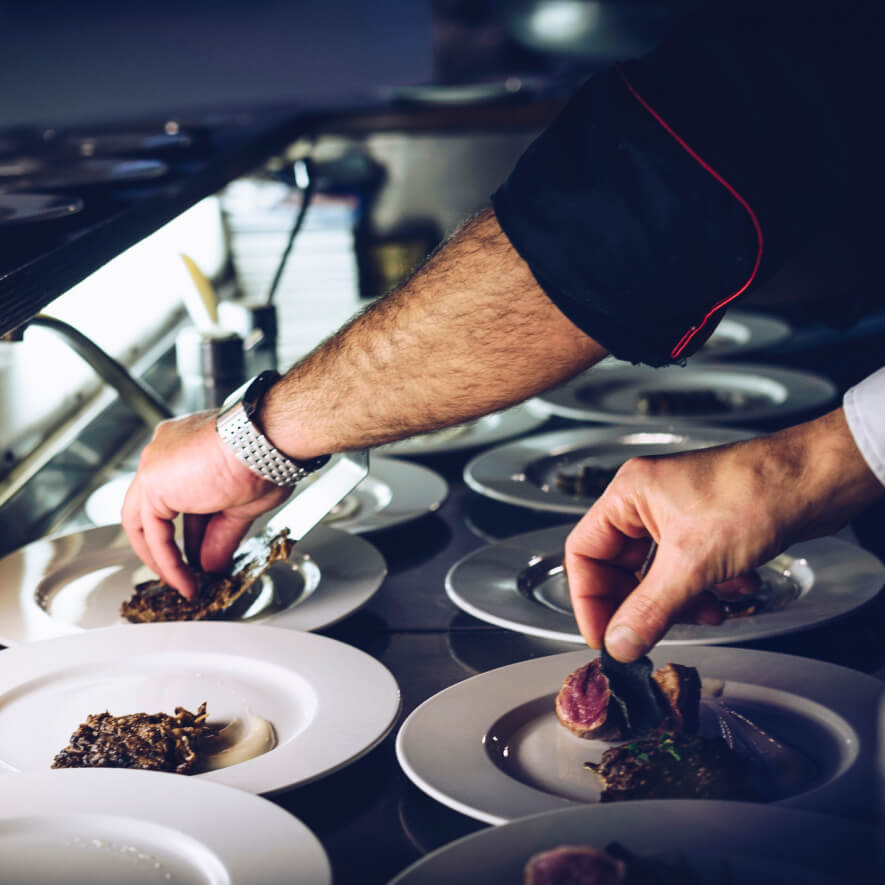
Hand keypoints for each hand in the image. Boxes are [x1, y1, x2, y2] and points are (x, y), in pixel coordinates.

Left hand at [121, 412, 291, 599]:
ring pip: (145, 522)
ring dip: (164, 558)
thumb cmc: (266, 457)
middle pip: (156, 509)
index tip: (201, 553)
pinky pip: (153, 533)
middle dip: (169, 546)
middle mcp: (165, 452)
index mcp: (187, 447)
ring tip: (185, 584)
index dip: (192, 530)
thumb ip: (221, 535)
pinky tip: (184, 579)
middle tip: (185, 573)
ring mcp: (155, 465)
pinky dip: (167, 561)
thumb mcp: (242, 505)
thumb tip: (213, 563)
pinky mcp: (152, 484)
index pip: (180, 496)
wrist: (264, 443)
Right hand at [564, 408, 882, 660]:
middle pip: (620, 567)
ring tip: (705, 612)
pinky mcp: (708, 528)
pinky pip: (688, 571)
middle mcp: (648, 501)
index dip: (588, 599)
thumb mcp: (693, 563)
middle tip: (649, 636)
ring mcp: (678, 514)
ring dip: (679, 601)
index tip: (604, 636)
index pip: (583, 552)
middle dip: (642, 604)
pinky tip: (731, 593)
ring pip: (657, 574)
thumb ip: (650, 609)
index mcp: (628, 494)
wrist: (817, 479)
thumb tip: (619, 643)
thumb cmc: (757, 492)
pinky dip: (704, 590)